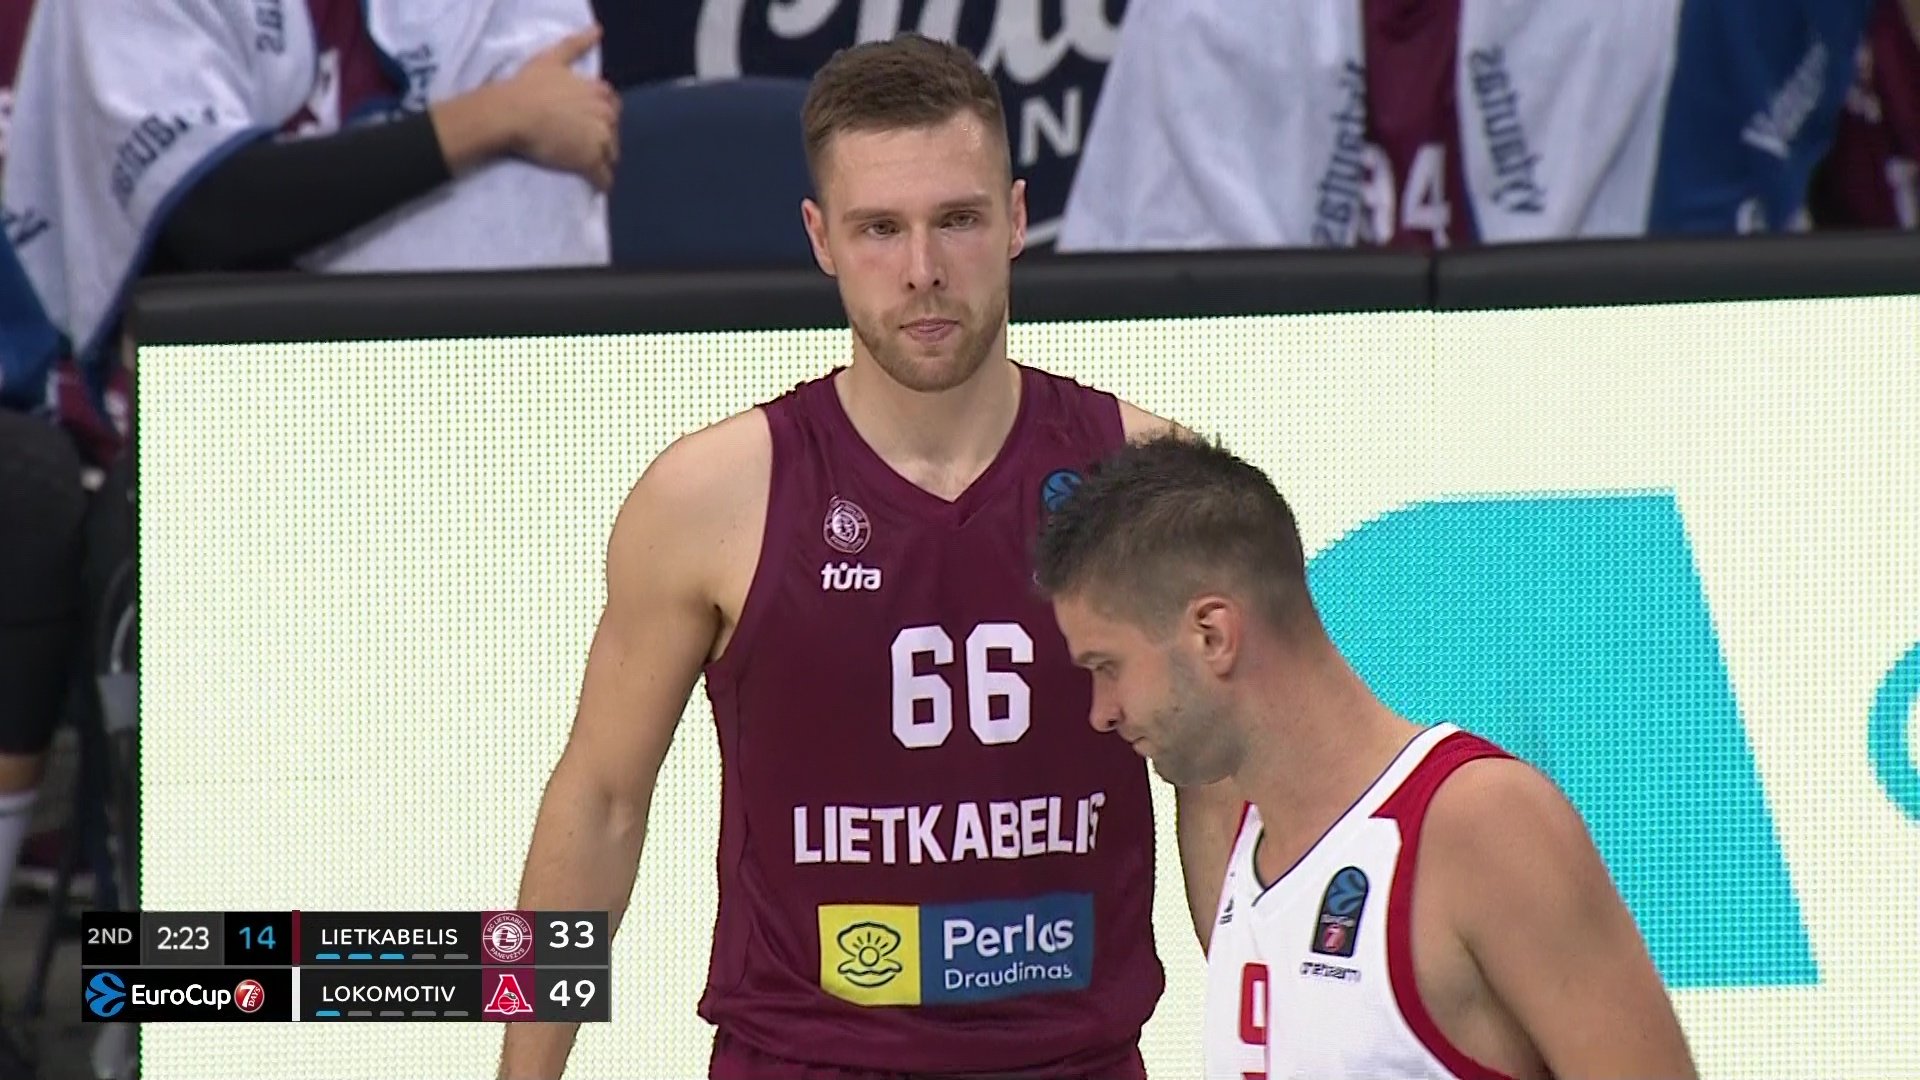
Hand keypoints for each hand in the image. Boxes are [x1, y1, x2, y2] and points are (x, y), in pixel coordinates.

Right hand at [498, 25, 620, 190]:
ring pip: (611, 155)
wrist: (514, 112)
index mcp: (598, 92)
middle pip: (613, 132)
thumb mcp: (552, 58)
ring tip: (593, 168)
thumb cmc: (529, 85)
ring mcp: (600, 139)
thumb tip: (598, 31)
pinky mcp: (590, 161)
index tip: (592, 123)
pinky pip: (603, 177)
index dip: (602, 116)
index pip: (612, 106)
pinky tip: (597, 187)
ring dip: (604, 160)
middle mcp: (605, 114)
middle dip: (605, 139)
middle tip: (588, 146)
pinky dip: (602, 182)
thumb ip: (576, 45)